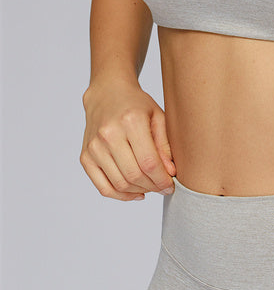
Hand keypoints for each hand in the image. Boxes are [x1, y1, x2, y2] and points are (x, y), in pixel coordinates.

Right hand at [80, 79, 175, 200]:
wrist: (107, 94)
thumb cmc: (136, 104)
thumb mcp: (157, 116)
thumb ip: (165, 145)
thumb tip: (170, 173)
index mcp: (131, 121)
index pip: (148, 162)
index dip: (162, 179)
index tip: (171, 185)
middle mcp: (109, 134)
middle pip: (134, 175)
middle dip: (153, 187)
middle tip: (163, 187)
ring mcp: (94, 147)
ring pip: (120, 184)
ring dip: (139, 191)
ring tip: (151, 186)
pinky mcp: (85, 157)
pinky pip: (103, 187)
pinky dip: (121, 195)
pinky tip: (136, 192)